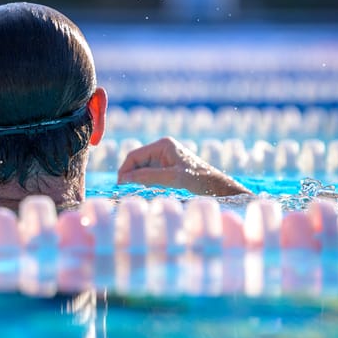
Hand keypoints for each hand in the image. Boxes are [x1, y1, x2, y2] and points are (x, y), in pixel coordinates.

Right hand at [117, 137, 251, 196]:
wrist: (218, 188)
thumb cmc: (200, 180)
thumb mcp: (173, 178)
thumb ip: (148, 176)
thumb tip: (124, 178)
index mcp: (163, 145)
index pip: (134, 155)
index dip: (125, 170)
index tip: (120, 186)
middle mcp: (162, 149)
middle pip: (137, 162)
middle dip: (131, 175)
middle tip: (125, 191)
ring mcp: (164, 159)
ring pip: (142, 169)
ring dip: (137, 180)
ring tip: (135, 192)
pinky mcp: (167, 168)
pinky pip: (149, 174)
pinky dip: (145, 182)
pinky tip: (146, 191)